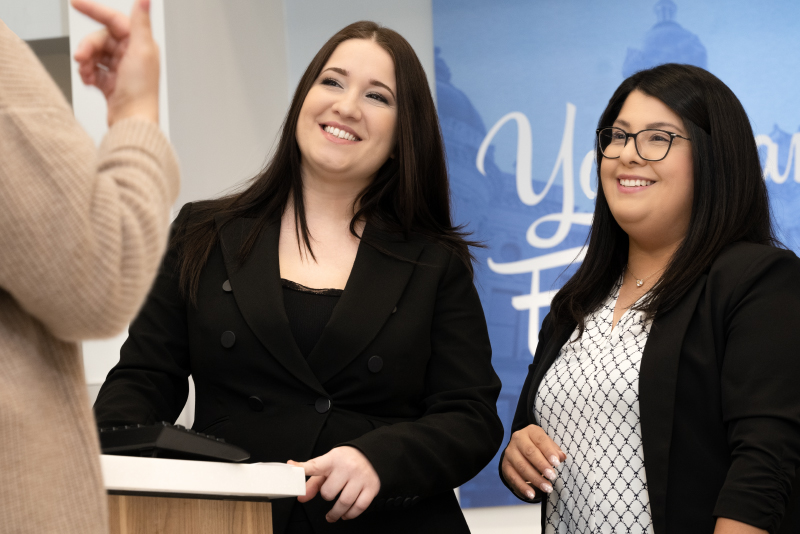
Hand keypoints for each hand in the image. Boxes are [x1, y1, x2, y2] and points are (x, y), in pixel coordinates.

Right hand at [71, 0, 158, 124]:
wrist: (132, 121)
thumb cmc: (141, 91)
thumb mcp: (142, 51)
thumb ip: (140, 23)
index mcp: (140, 44)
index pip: (114, 20)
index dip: (94, 10)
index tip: (74, 3)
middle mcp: (132, 55)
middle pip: (100, 39)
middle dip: (88, 47)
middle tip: (81, 57)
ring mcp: (120, 69)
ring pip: (94, 54)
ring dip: (87, 62)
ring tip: (87, 74)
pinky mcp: (111, 82)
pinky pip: (92, 70)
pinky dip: (88, 74)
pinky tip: (90, 81)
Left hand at [288, 447, 380, 521]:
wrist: (370, 454)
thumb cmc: (346, 461)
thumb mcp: (328, 465)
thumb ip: (313, 481)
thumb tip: (302, 497)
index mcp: (333, 459)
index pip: (315, 465)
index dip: (302, 468)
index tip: (293, 468)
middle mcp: (348, 467)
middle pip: (329, 492)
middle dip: (326, 496)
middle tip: (329, 494)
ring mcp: (361, 478)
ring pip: (344, 502)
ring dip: (335, 513)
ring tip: (331, 515)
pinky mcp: (371, 487)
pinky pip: (359, 507)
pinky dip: (350, 514)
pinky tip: (345, 514)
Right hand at [501, 424, 565, 499]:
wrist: (520, 449)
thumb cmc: (538, 447)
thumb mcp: (547, 445)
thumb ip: (555, 450)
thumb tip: (561, 457)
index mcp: (531, 431)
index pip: (540, 440)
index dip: (548, 451)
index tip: (557, 463)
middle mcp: (518, 439)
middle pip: (530, 452)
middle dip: (542, 465)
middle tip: (552, 476)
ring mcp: (510, 452)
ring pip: (522, 466)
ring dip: (535, 479)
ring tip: (547, 488)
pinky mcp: (505, 465)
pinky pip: (513, 477)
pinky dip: (523, 487)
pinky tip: (532, 494)